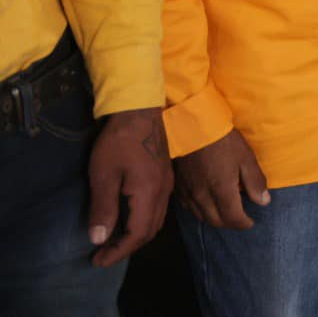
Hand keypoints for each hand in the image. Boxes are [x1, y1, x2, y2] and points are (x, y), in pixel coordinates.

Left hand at [87, 107, 172, 266]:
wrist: (140, 111)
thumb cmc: (118, 142)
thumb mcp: (103, 175)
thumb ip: (103, 208)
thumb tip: (99, 239)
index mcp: (149, 193)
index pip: (138, 234)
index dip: (118, 251)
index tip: (97, 260)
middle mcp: (163, 193)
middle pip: (150, 231)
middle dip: (127, 247)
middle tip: (103, 254)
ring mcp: (167, 184)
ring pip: (157, 220)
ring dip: (137, 235)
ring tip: (114, 241)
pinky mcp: (165, 176)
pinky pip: (158, 209)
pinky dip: (144, 222)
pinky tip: (129, 219)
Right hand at [175, 129, 269, 229]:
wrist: (194, 127)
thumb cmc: (224, 141)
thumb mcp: (246, 158)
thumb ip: (255, 182)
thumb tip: (263, 202)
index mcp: (221, 190)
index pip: (232, 218)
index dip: (243, 224)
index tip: (251, 222)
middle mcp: (202, 196)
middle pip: (216, 221)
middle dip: (230, 224)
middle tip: (240, 218)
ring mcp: (188, 193)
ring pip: (201, 217)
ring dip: (215, 219)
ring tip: (226, 212)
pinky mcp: (179, 187)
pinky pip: (189, 208)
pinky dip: (201, 211)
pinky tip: (207, 203)